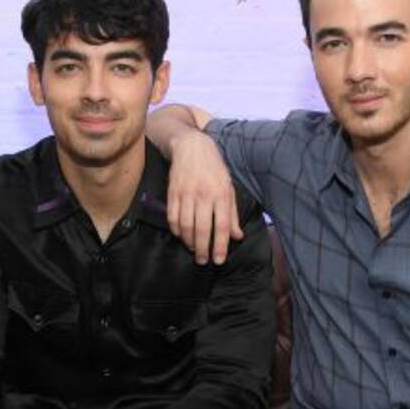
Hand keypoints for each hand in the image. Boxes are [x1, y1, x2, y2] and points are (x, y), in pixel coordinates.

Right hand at [166, 129, 241, 264]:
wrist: (192, 147)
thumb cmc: (215, 169)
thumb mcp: (229, 188)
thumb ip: (232, 214)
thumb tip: (237, 237)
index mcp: (221, 194)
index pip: (221, 226)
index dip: (220, 246)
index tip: (218, 260)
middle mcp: (204, 195)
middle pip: (202, 229)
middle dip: (202, 249)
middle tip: (203, 261)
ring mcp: (186, 194)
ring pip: (186, 226)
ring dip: (188, 242)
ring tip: (193, 250)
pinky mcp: (172, 193)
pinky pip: (172, 217)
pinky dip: (176, 230)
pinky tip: (181, 236)